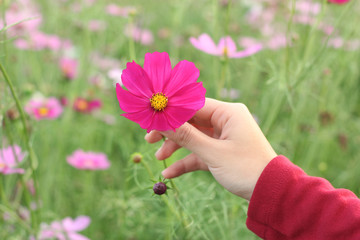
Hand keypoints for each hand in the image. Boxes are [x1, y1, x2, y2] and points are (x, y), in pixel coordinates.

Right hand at [145, 98, 276, 200]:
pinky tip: (169, 174)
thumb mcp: (213, 153)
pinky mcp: (221, 152)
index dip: (171, 110)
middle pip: (190, 120)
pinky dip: (186, 161)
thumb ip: (186, 136)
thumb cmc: (245, 168)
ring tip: (158, 158)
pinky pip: (200, 152)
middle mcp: (225, 120)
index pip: (193, 104)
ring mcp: (223, 136)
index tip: (151, 117)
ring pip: (193, 137)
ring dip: (176, 146)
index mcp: (228, 112)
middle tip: (149, 138)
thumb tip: (161, 121)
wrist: (270, 192)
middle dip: (170, 130)